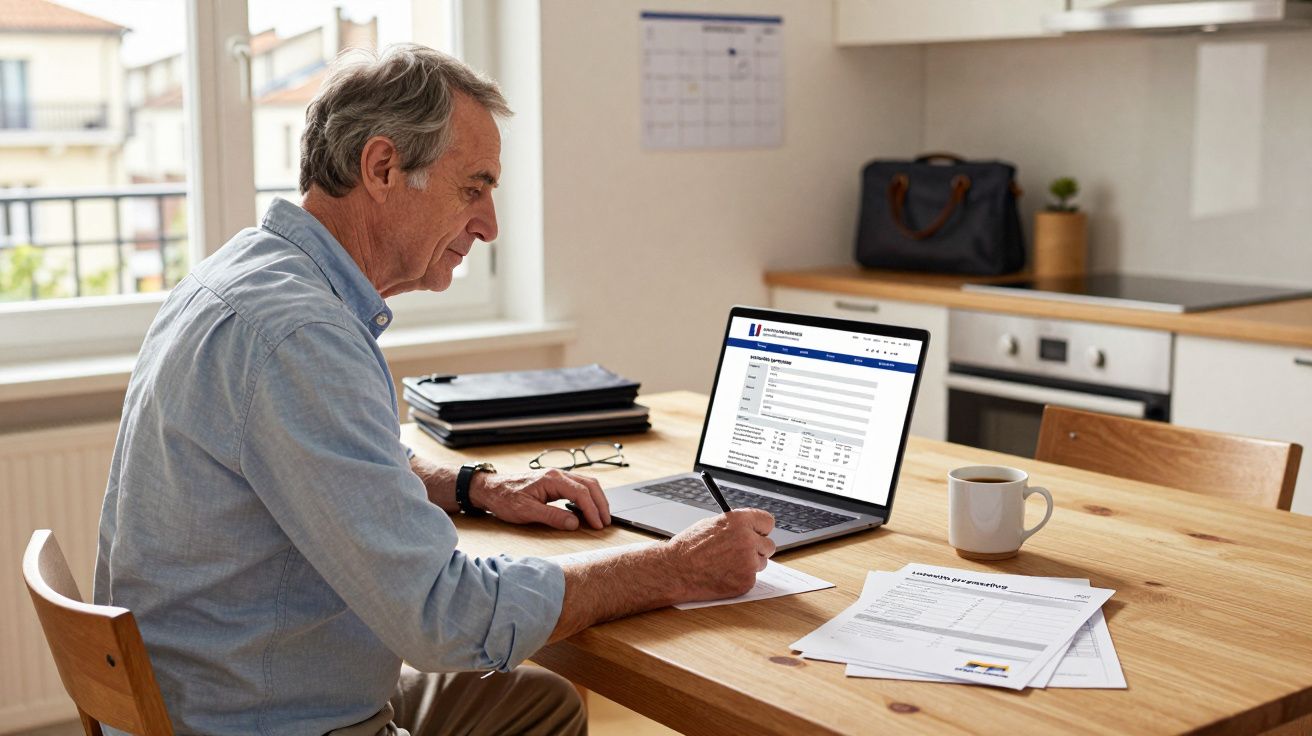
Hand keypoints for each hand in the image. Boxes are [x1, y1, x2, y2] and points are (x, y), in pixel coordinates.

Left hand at [469, 468, 610, 530]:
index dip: (592, 510)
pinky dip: (588, 496)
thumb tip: (574, 523)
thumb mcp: (526, 511)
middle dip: (601, 503)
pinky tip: (588, 508)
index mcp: (552, 479)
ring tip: (601, 516)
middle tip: (606, 522)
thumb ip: (552, 517)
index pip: (581, 493)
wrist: (490, 489)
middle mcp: (557, 474)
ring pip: (586, 483)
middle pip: (589, 485)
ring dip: (596, 499)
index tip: (598, 524)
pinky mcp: (554, 482)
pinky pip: (578, 486)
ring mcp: (557, 476)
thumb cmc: (504, 498)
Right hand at [663, 509, 775, 601]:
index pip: (767, 521)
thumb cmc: (689, 548)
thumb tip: (749, 529)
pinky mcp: (746, 581)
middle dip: (758, 549)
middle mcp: (748, 540)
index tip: (758, 533)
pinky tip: (723, 575)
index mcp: (739, 521)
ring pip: (761, 563)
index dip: (761, 528)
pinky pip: (751, 579)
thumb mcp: (711, 524)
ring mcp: (748, 562)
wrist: (675, 570)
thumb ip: (735, 525)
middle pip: (769, 544)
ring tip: (726, 564)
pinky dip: (740, 579)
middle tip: (742, 552)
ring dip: (749, 565)